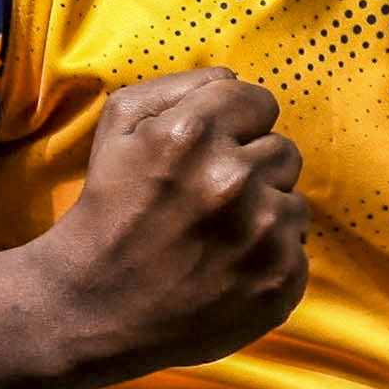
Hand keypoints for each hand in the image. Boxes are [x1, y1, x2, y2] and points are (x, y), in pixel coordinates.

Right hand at [24, 67, 308, 378]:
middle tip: (209, 201)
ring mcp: (262, 235)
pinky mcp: (279, 282)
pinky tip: (228, 270)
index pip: (261, 102)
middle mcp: (234, 180)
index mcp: (194, 134)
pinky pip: (299, 251)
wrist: (89, 308)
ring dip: (264, 216)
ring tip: (217, 238)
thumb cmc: (105, 210)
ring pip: (294, 204)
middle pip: (283, 151)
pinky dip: (270, 260)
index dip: (236, 125)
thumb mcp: (118, 126)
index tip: (214, 151)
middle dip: (251, 170)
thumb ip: (177, 86)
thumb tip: (231, 79)